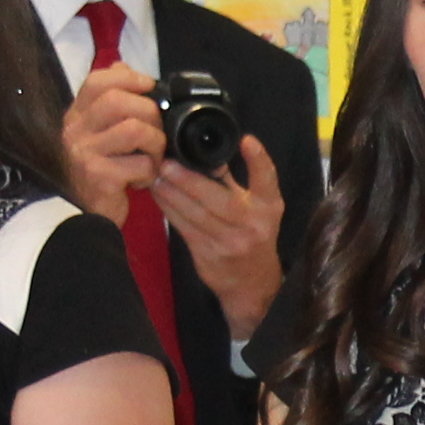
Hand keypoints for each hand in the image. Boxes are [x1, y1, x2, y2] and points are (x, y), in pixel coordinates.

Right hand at [58, 68, 164, 226]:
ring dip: (155, 144)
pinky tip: (141, 181)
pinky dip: (150, 172)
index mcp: (76, 117)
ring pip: (135, 129)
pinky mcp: (98, 177)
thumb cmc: (94, 177)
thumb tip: (123, 67)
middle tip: (155, 134)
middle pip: (119, 101)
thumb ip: (109, 103)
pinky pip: (140, 164)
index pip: (97, 81)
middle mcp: (74, 131)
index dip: (129, 78)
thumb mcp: (97, 136)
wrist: (75, 220)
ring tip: (151, 158)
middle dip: (150, 113)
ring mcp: (84, 154)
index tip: (150, 88)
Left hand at [152, 131, 286, 333]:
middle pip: (219, 199)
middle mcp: (252, 225)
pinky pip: (183, 227)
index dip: (258, 160)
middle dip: (189, 179)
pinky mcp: (207, 255)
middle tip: (166, 162)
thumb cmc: (253, 235)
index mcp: (268, 207)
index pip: (267, 181)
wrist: (252, 285)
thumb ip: (233, 182)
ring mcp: (229, 242)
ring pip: (195, 213)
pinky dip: (168, 208)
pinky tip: (158, 194)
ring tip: (156, 175)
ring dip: (171, 193)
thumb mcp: (257, 208)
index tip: (246, 140)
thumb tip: (207, 153)